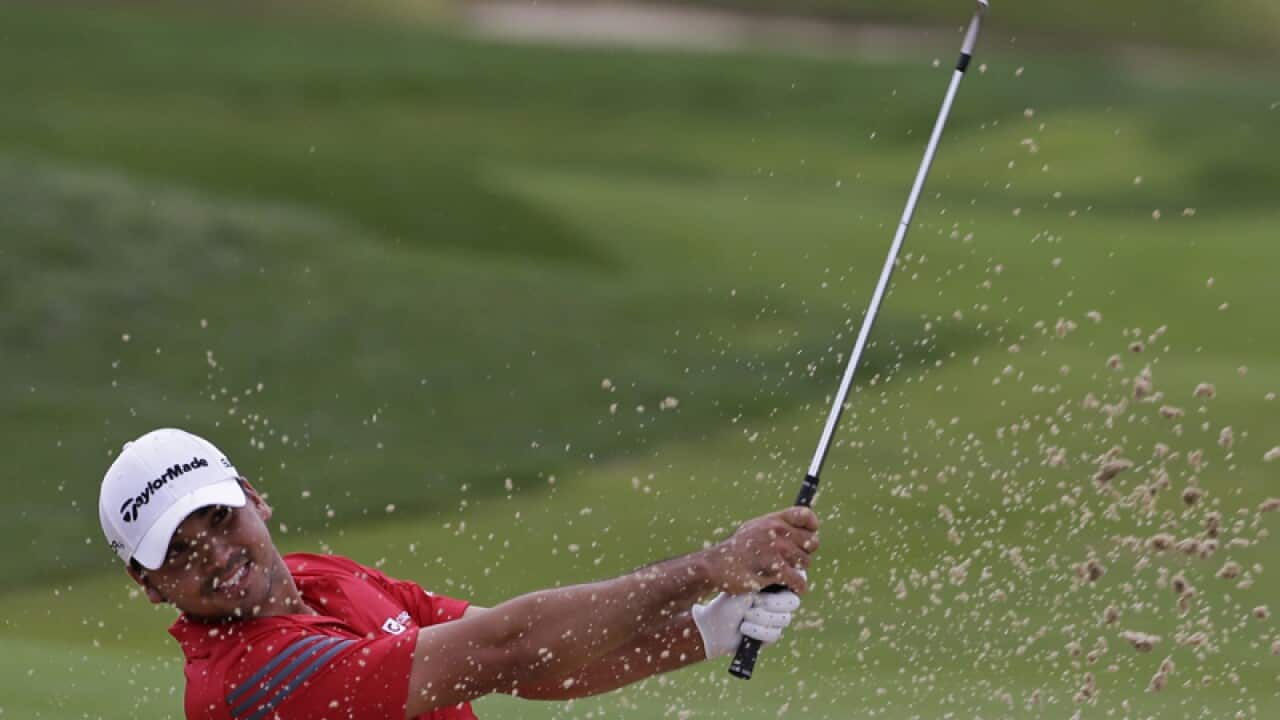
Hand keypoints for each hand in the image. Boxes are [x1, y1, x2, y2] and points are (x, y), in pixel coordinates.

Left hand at [692, 577, 803, 658]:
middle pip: (792, 602)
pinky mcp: (771, 636)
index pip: (795, 581)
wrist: (713, 628)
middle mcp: (778, 602)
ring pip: (784, 619)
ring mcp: (776, 620)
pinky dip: (757, 631)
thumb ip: (766, 585)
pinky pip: (774, 634)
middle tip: (755, 602)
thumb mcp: (745, 590)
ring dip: (761, 618)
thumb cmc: (726, 604)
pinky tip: (744, 628)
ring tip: (744, 616)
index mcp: (772, 585)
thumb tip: (786, 580)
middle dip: (773, 603)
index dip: (789, 585)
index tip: (771, 587)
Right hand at [703, 507, 818, 593]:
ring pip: (806, 562)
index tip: (810, 534)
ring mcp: (776, 549)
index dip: (812, 526)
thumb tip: (805, 532)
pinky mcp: (775, 570)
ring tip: (785, 572)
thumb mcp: (755, 528)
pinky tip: (793, 587)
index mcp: (773, 519)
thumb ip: (777, 527)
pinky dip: (798, 586)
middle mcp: (776, 531)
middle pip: (811, 542)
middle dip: (805, 553)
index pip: (805, 515)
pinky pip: (798, 580)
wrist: (717, 565)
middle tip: (792, 560)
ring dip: (798, 570)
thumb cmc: (738, 549)